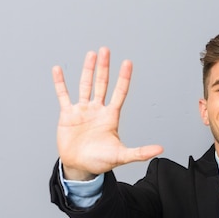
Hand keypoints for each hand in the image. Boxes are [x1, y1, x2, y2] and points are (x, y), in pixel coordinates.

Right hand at [53, 47, 162, 179]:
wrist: (80, 167)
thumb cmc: (100, 161)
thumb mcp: (121, 156)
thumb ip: (140, 152)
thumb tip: (160, 149)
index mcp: (111, 117)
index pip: (119, 93)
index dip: (124, 78)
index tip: (128, 63)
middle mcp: (97, 110)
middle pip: (102, 84)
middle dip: (104, 67)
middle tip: (106, 50)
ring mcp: (83, 111)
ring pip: (86, 85)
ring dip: (88, 70)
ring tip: (91, 54)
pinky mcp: (68, 115)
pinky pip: (63, 95)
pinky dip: (60, 83)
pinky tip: (58, 69)